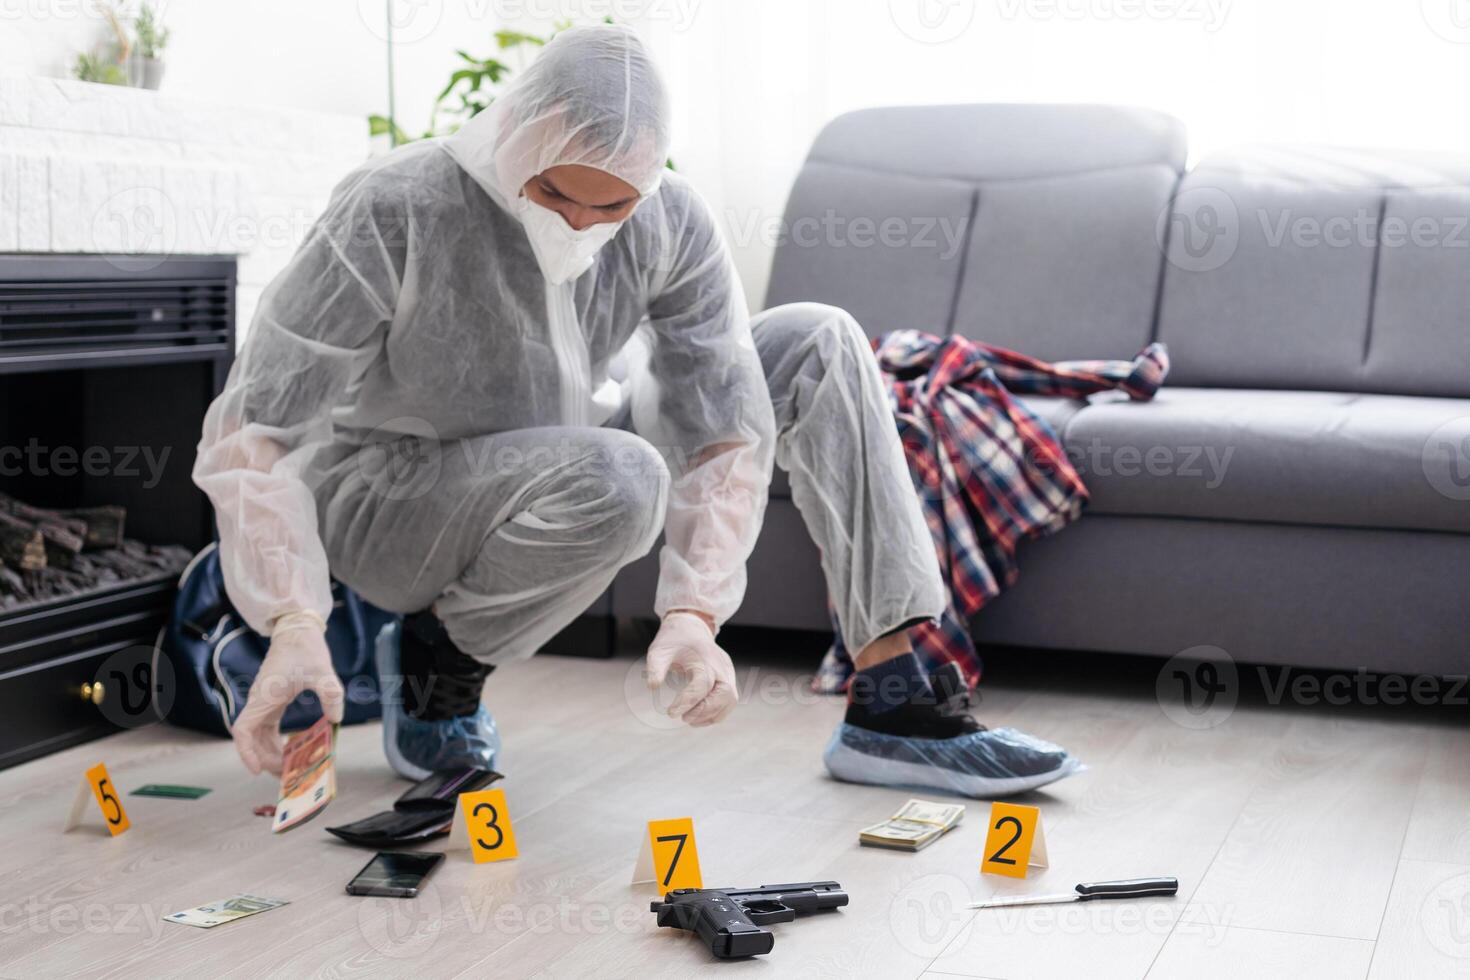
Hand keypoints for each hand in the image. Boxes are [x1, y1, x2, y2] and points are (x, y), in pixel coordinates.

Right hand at [232, 623, 343, 775]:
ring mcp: (264, 702)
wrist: (297, 630)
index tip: (256, 770)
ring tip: (288, 768)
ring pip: (258, 734)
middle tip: (285, 775)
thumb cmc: (305, 649)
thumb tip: (336, 719)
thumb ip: (331, 694)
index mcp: (264, 698)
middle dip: (264, 759)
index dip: (246, 752)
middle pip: (251, 739)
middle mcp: (259, 702)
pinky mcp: (272, 700)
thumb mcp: (322, 672)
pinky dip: (274, 741)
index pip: (243, 731)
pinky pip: (267, 726)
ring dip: (269, 752)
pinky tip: (290, 750)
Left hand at [645, 611, 737, 726]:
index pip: (703, 685)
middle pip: (725, 694)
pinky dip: (715, 713)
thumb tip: (652, 687)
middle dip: (704, 710)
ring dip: (711, 715)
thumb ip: (655, 668)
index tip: (671, 713)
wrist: (691, 629)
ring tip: (689, 719)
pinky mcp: (729, 678)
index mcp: (704, 658)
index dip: (688, 701)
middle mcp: (721, 665)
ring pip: (730, 700)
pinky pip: (729, 701)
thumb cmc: (673, 641)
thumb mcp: (659, 651)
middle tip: (683, 718)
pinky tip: (697, 717)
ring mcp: (728, 672)